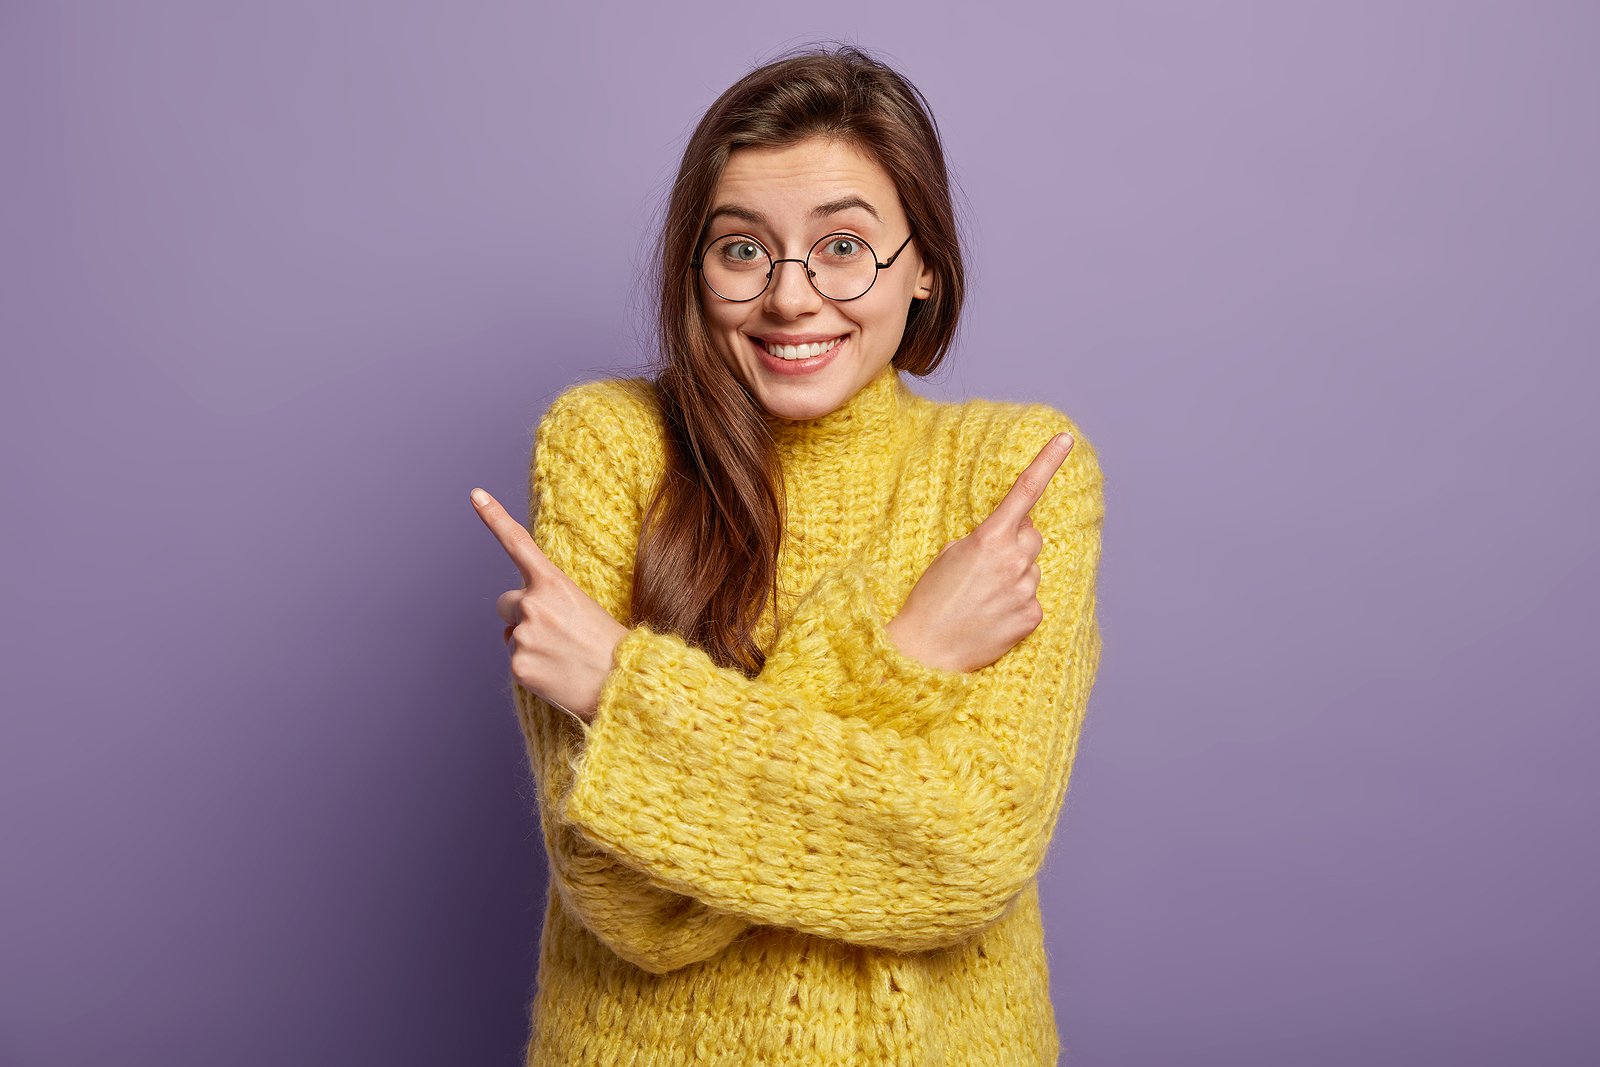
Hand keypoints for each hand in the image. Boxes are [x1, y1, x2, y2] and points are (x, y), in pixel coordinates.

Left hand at [471, 488, 628, 721]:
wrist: (622, 682)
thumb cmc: (608, 644)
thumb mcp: (583, 607)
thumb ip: (547, 602)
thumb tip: (516, 624)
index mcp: (553, 583)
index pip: (517, 543)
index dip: (494, 516)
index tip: (475, 495)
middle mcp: (532, 605)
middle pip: (505, 603)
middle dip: (519, 614)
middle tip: (552, 632)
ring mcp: (522, 636)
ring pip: (511, 635)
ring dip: (529, 642)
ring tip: (562, 655)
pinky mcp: (518, 666)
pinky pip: (516, 661)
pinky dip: (532, 668)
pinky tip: (556, 672)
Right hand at [884, 433, 1073, 672]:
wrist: (926, 650)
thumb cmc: (931, 599)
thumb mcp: (951, 554)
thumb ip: (987, 539)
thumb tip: (1015, 537)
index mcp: (990, 538)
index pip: (1025, 491)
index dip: (1048, 461)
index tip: (1066, 439)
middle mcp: (1014, 561)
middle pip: (1032, 535)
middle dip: (1016, 542)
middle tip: (986, 564)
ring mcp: (1025, 590)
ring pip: (1032, 569)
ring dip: (1015, 575)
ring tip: (983, 596)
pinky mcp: (1032, 617)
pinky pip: (1032, 599)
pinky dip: (1017, 604)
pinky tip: (992, 615)